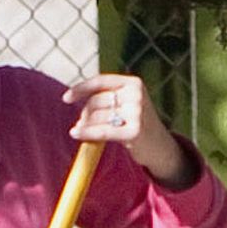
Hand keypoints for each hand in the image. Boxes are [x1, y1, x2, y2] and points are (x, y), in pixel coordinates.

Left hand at [64, 74, 189, 184]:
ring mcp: (137, 113)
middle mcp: (136, 95)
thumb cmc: (136, 122)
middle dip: (85, 113)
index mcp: (133, 83)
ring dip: (86, 125)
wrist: (160, 146)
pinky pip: (102, 131)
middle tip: (83, 123)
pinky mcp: (135, 132)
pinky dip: (86, 133)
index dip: (81, 89)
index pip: (101, 81)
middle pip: (96, 102)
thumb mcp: (127, 102)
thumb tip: (75, 100)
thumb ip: (106, 97)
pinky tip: (75, 133)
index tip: (66, 98)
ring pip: (97, 117)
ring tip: (87, 131)